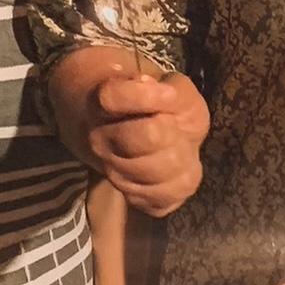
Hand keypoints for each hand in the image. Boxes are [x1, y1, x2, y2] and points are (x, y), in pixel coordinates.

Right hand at [90, 72, 208, 217]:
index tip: (168, 93)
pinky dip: (183, 180)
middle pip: (150, 135)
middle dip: (174, 128)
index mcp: (101, 105)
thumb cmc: (157, 105)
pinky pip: (168, 197)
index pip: (112, 98)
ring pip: (163, 170)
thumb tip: (168, 97)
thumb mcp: (171, 85)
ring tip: (177, 145)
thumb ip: (175, 89)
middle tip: (174, 125)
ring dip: (182, 154)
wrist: (139, 134)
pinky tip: (178, 167)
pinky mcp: (132, 199)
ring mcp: (114, 174)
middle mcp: (100, 142)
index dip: (146, 95)